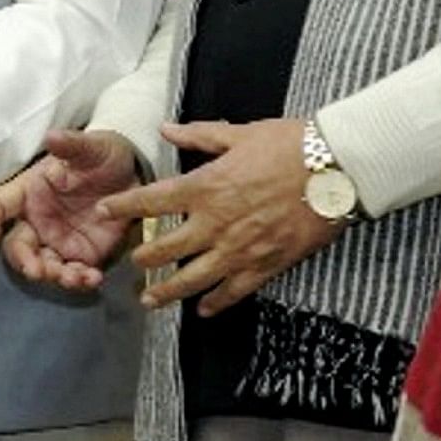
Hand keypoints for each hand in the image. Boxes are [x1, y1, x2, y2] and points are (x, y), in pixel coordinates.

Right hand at [0, 129, 145, 291]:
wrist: (133, 173)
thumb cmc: (102, 155)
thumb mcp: (90, 146)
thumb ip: (71, 144)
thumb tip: (51, 137)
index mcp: (29, 191)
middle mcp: (36, 219)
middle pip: (16, 245)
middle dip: (23, 260)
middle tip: (37, 269)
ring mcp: (57, 239)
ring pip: (43, 265)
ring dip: (53, 275)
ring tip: (72, 277)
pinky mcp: (80, 254)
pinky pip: (73, 273)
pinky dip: (80, 280)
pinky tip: (93, 278)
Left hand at [110, 116, 342, 313]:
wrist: (337, 168)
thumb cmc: (290, 145)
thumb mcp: (241, 134)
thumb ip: (200, 136)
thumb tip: (166, 130)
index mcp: (205, 186)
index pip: (151, 201)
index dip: (123, 207)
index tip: (103, 212)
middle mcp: (215, 222)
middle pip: (165, 248)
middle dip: (143, 259)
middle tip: (131, 265)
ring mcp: (239, 249)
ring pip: (193, 279)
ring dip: (167, 292)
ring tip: (150, 300)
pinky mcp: (266, 265)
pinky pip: (233, 291)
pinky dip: (216, 303)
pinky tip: (204, 310)